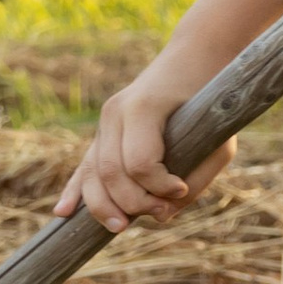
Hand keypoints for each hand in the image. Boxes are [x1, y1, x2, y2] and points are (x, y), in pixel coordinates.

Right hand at [58, 69, 234, 234]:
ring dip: (104, 206)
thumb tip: (164, 215)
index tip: (180, 191)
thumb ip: (197, 179)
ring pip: (93, 173)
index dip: (158, 187)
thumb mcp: (220, 140)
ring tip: (122, 226)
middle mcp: (116, 112)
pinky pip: (85, 164)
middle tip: (162, 212)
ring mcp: (105, 121)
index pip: (139, 163)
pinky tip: (63, 213)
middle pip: (111, 173)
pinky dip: (75, 189)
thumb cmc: (214, 102)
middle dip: (133, 202)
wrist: (196, 58)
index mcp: (143, 107)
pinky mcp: (104, 130)